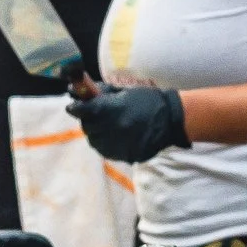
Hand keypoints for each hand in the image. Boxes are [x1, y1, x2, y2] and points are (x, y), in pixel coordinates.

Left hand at [66, 85, 188, 162]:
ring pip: (95, 141)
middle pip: (87, 127)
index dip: (76, 108)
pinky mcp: (123, 156)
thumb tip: (79, 91)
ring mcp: (117, 145)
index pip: (82, 110)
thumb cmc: (148, 101)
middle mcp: (110, 128)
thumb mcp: (124, 93)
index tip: (74, 107)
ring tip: (108, 127)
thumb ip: (102, 94)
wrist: (172, 119)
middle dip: (89, 120)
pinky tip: (116, 137)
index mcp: (111, 110)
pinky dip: (108, 143)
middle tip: (96, 116)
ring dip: (97, 133)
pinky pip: (107, 151)